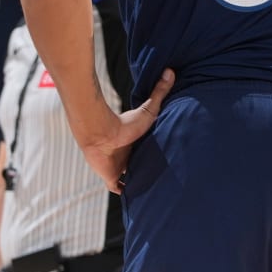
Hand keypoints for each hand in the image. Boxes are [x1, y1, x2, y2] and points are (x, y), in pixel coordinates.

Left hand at [79, 70, 174, 193]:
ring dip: (140, 187)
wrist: (100, 133)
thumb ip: (159, 92)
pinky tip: (140, 201)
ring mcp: (118, 169)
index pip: (147, 155)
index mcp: (135, 145)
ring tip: (157, 195)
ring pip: (131, 182)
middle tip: (168, 182)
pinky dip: (129, 196)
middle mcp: (127, 158)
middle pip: (140, 170)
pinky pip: (120, 191)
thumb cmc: (123, 121)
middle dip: (150, 175)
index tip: (170, 163)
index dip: (156, 160)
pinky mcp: (110, 179)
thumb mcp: (148, 109)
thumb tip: (171, 70)